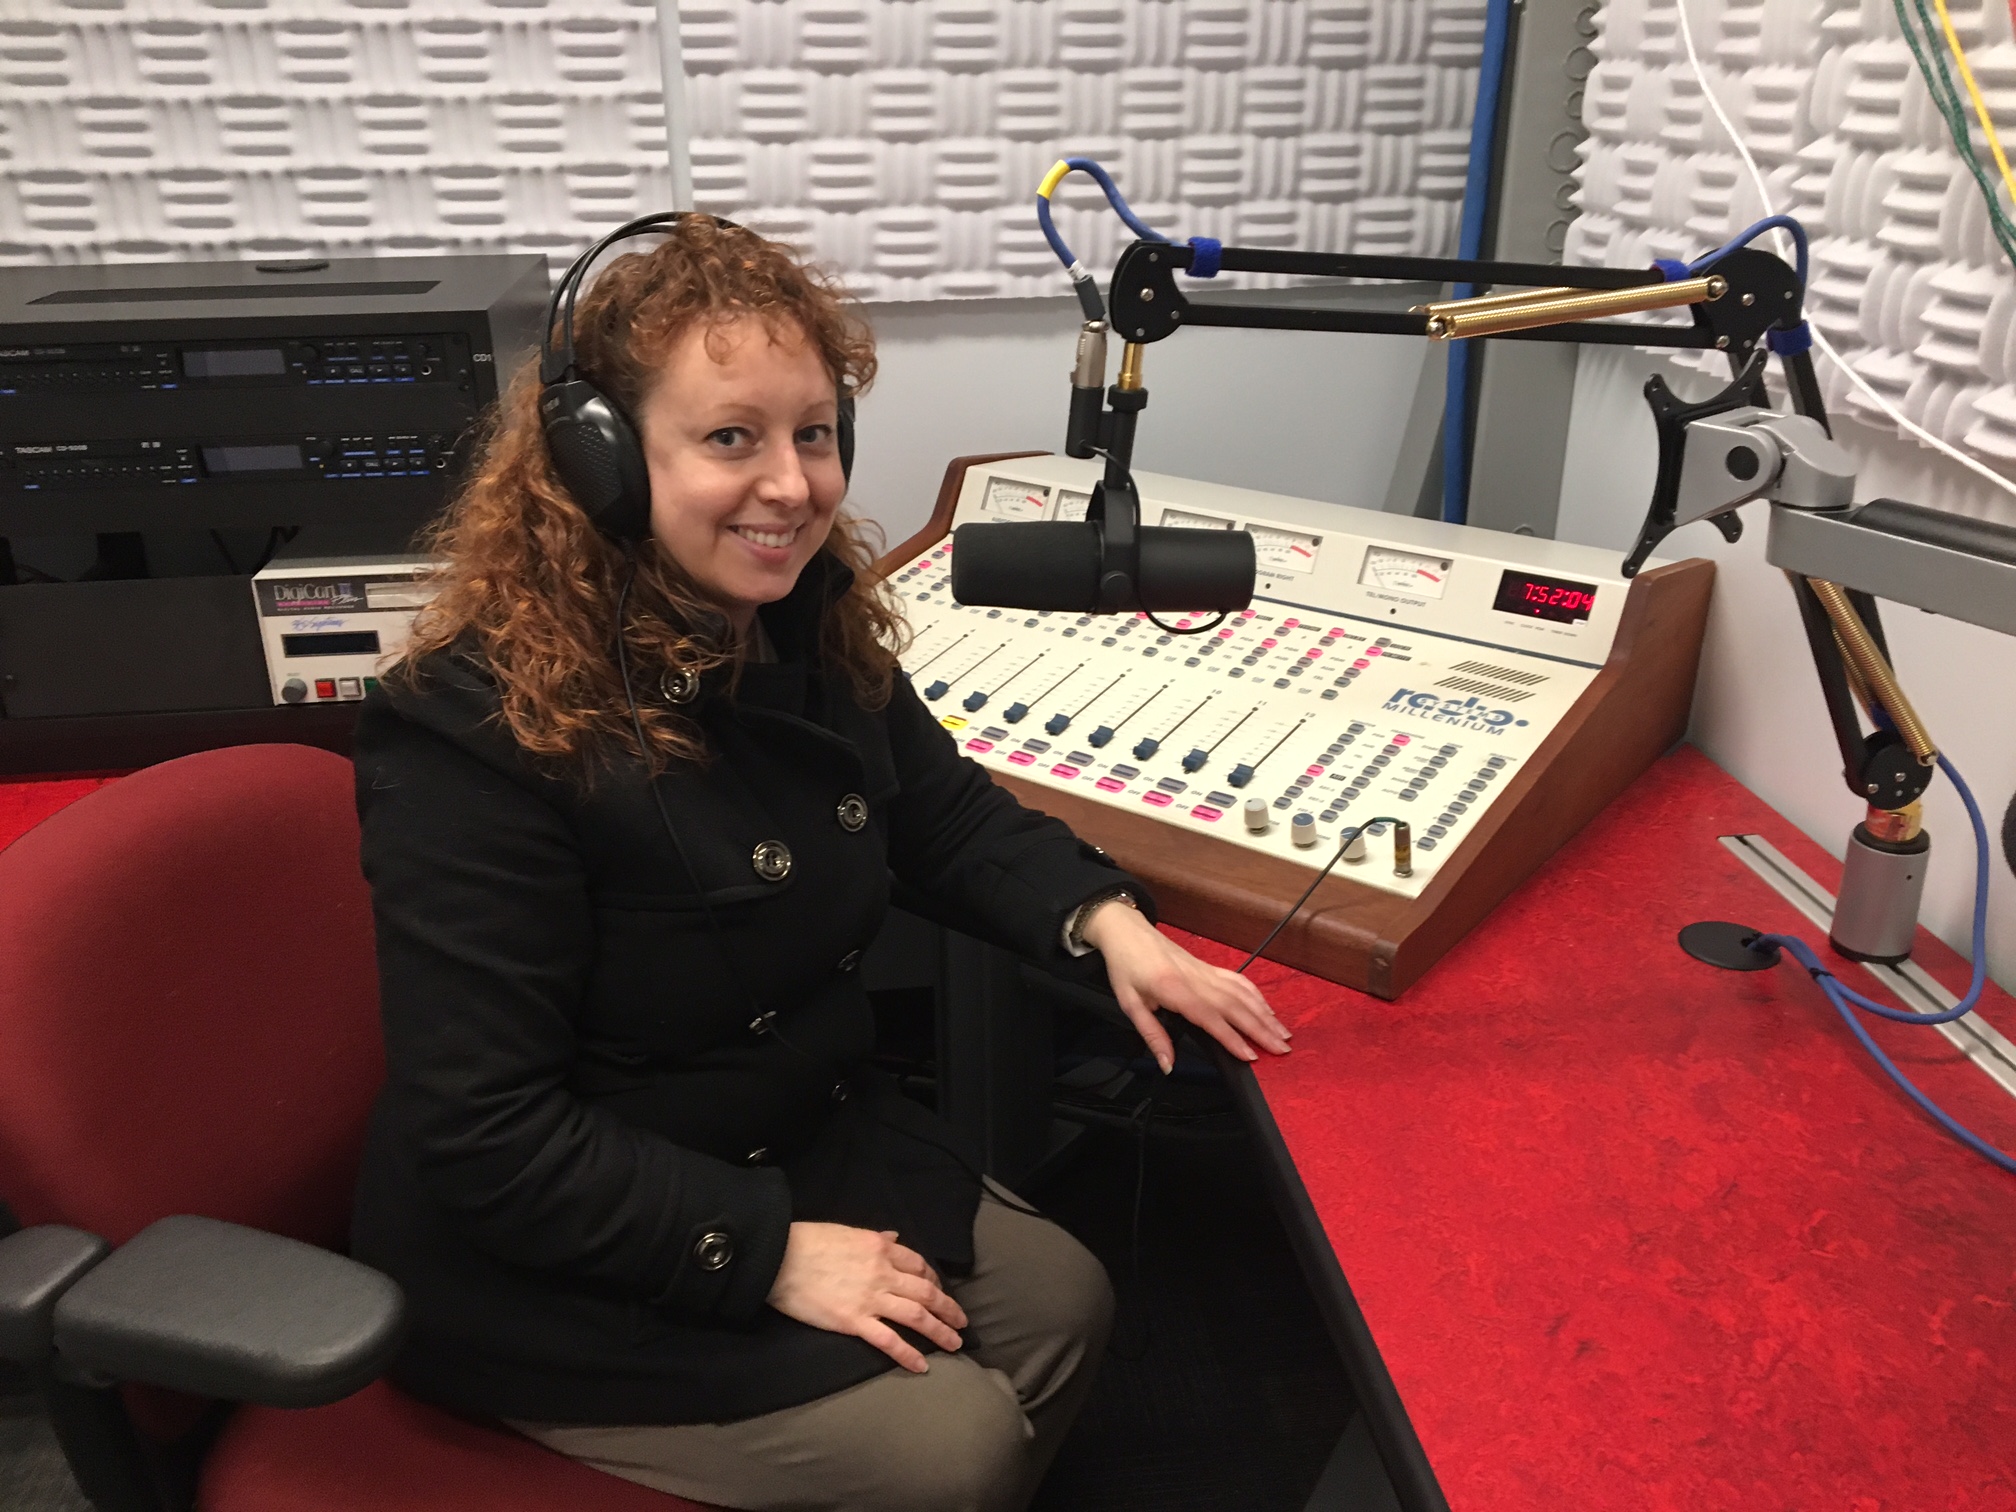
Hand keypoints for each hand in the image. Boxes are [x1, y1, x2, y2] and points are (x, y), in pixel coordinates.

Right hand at [766, 1222, 967, 1372]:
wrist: (780, 1258)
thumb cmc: (808, 1241)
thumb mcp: (847, 1232)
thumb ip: (875, 1238)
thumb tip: (894, 1236)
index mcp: (880, 1248)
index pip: (919, 1265)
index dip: (934, 1280)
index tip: (940, 1291)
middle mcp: (883, 1272)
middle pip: (926, 1292)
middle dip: (948, 1308)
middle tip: (962, 1323)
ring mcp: (870, 1298)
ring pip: (916, 1315)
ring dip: (940, 1331)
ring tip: (955, 1344)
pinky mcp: (854, 1321)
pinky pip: (889, 1340)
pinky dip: (908, 1354)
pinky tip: (922, 1365)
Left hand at [1081, 900, 1291, 1071]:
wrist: (1127, 931)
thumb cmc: (1126, 967)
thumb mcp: (1129, 1004)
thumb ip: (1152, 1035)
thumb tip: (1168, 1065)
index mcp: (1174, 988)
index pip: (1210, 1017)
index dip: (1232, 1038)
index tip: (1251, 1056)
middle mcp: (1196, 979)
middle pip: (1235, 1006)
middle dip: (1261, 1029)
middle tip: (1282, 1050)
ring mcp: (1205, 971)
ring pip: (1242, 993)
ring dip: (1265, 1014)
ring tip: (1283, 1034)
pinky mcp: (1209, 967)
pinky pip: (1238, 981)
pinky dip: (1256, 995)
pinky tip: (1267, 1009)